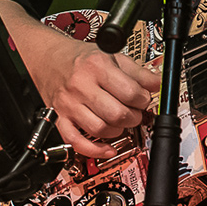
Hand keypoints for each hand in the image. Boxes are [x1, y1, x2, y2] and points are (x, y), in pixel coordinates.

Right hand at [0, 3, 160, 157]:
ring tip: (121, 122)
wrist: (48, 59)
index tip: (145, 99)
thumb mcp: (112, 55)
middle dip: (133, 117)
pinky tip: (107, 149)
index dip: (144, 99)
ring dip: (118, 131)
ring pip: (99, 129)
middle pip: (117, 113)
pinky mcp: (59, 119)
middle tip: (135, 112)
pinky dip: (94, 150)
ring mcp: (69, 105)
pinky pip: (76, 142)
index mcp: (97, 67)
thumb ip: (137, 71)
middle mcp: (81, 86)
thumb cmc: (81, 58)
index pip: (130, 92)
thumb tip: (158, 84)